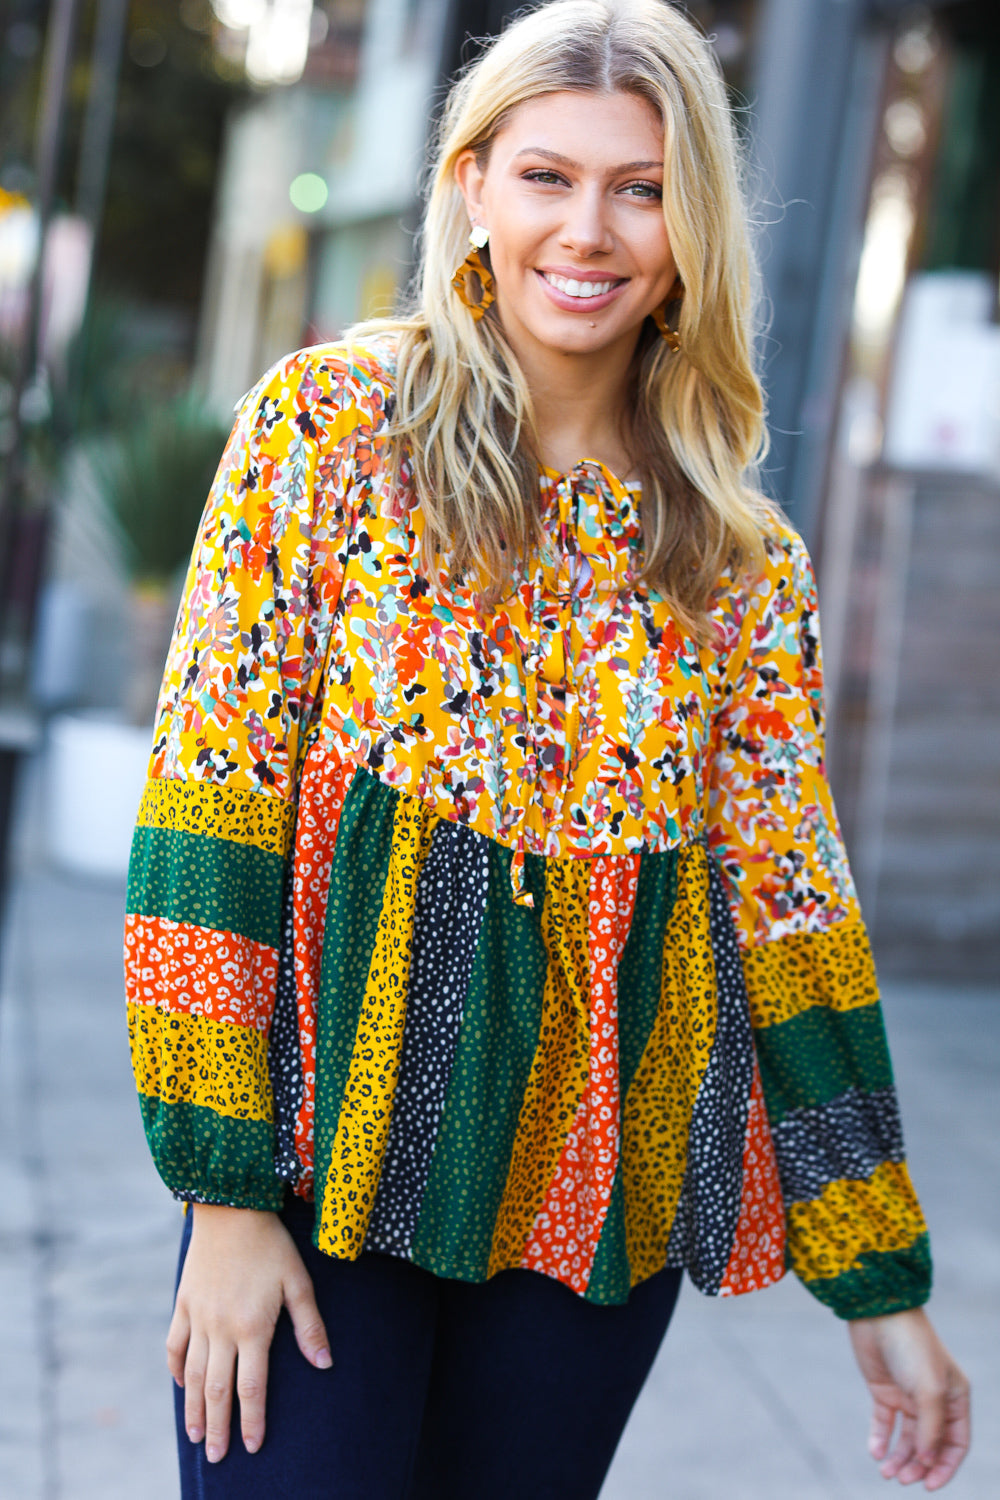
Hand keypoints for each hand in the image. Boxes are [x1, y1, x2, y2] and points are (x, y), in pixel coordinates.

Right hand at [166, 1205, 331, 1462]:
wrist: (231, 1208)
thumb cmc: (271, 1243)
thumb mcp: (298, 1281)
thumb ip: (309, 1325)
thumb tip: (324, 1365)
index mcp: (252, 1327)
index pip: (251, 1387)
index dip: (252, 1420)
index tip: (253, 1446)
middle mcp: (221, 1329)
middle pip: (216, 1389)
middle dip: (217, 1427)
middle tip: (218, 1457)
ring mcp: (198, 1317)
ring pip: (191, 1374)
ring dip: (193, 1408)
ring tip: (195, 1436)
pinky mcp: (183, 1303)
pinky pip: (174, 1344)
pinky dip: (175, 1369)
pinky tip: (180, 1385)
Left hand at [848, 1307, 969, 1489]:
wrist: (878, 1313)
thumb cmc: (911, 1347)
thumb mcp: (929, 1390)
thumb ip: (930, 1429)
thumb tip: (927, 1462)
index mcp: (955, 1398)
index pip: (956, 1444)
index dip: (945, 1467)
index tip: (928, 1486)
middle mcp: (933, 1400)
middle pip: (929, 1445)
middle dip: (918, 1466)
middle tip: (901, 1479)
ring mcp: (907, 1396)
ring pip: (907, 1439)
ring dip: (898, 1458)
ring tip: (886, 1473)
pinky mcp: (883, 1390)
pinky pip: (883, 1423)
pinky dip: (880, 1440)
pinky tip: (875, 1452)